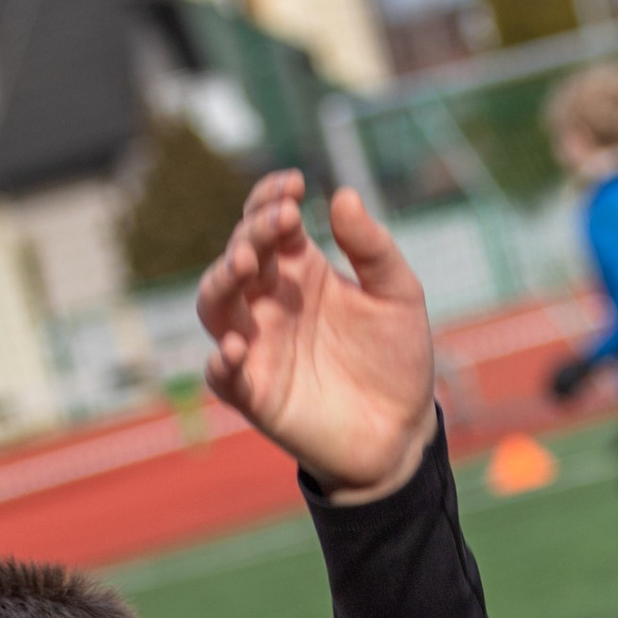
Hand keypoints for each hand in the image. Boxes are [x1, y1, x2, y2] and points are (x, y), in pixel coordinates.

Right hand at [196, 173, 437, 499]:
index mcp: (301, 270)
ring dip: (221, 281)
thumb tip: (341, 194)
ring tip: (246, 264)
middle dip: (250, 233)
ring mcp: (258, 347)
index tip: (293, 185)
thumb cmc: (397, 357)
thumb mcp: (398, 294)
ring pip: (215, 306)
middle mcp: (270, 303)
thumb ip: (372, 248)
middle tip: (278, 222)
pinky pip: (221, 376)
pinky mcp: (255, 395)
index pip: (268, 222)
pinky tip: (235, 347)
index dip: (270, 198)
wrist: (402, 431)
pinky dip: (219, 362)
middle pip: (237, 256)